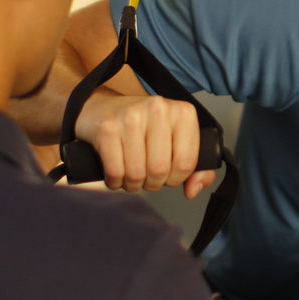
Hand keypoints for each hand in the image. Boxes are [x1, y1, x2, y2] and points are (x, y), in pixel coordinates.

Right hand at [76, 92, 210, 197]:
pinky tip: (116, 175)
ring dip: (133, 184)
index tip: (167, 175)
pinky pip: (116, 172)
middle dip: (153, 183)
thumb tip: (192, 190)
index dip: (176, 179)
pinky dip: (115, 182)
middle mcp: (158, 110)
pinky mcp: (107, 128)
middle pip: (161, 170)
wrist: (102, 109)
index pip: (186, 163)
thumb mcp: (176, 140)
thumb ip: (196, 168)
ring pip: (137, 174)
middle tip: (147, 177)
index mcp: (182, 113)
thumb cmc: (143, 128)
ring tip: (131, 176)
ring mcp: (131, 117)